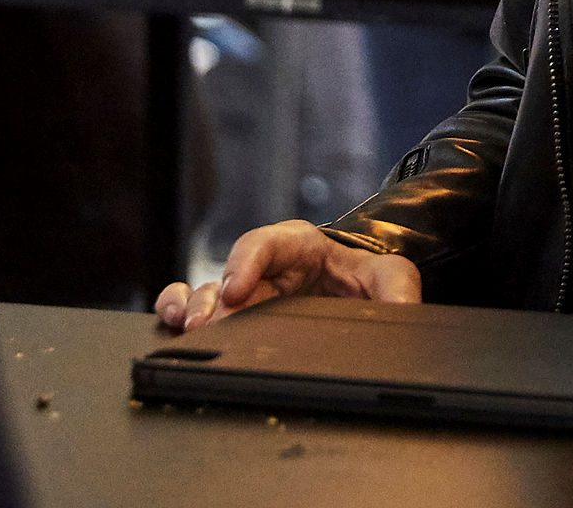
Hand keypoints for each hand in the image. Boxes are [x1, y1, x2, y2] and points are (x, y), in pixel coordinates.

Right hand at [153, 221, 419, 333]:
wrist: (358, 292)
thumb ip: (398, 291)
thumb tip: (401, 315)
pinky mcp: (235, 316)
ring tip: (187, 329)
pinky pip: (195, 309)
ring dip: (192, 309)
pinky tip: (171, 327)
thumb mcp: (391, 276)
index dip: (246, 263)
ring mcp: (245, 291)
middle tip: (205, 326)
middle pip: (227, 275)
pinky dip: (177, 314)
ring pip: (204, 292)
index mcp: (297, 245)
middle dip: (213, 300)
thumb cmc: (365, 276)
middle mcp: (263, 266)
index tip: (236, 290)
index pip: (265, 243)